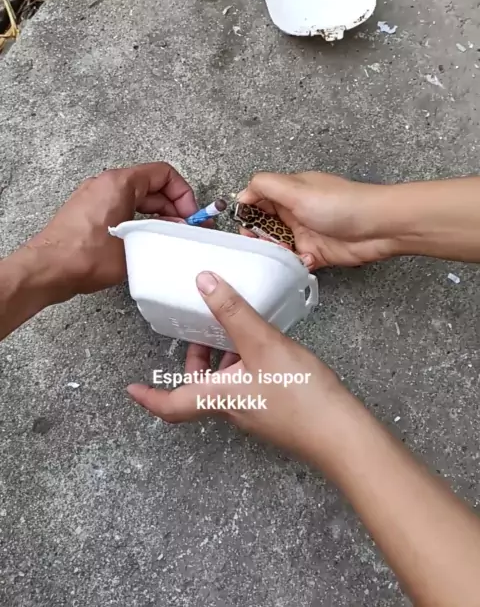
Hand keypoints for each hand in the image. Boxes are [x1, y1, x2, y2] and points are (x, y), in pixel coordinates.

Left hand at [26, 163, 196, 298]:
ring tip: (169, 237)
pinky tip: (147, 241)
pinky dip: (139, 220)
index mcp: (120, 183)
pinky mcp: (88, 213)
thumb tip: (179, 231)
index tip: (191, 214)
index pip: (164, 174)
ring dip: (157, 215)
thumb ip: (162, 235)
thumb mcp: (136, 246)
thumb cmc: (82, 256)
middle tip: (186, 229)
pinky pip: (122, 208)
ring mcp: (95, 197)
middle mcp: (106, 184)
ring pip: (137, 199)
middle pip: (152, 186)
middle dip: (173, 207)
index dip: (184, 194)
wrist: (46, 270)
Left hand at [128, 273, 342, 464]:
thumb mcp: (262, 343)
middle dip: (192, 362)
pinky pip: (247, 385)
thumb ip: (233, 312)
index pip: (172, 404)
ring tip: (233, 329)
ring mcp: (255, 411)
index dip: (148, 397)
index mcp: (218, 398)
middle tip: (195, 333)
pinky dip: (243, 363)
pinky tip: (265, 344)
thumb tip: (203, 282)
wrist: (342, 433)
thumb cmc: (299, 392)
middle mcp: (232, 408)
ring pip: (223, 385)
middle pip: (198, 390)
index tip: (130, 388)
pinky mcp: (275, 409)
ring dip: (220, 360)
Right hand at [237, 172, 398, 267]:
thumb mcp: (297, 188)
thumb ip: (265, 186)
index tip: (242, 225)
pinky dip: (294, 264)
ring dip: (275, 252)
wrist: (378, 227)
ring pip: (277, 247)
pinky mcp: (317, 253)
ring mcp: (306, 233)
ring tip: (282, 253)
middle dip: (257, 237)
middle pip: (264, 226)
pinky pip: (295, 262)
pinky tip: (303, 260)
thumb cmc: (341, 204)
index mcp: (289, 192)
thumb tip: (242, 192)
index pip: (258, 200)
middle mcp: (295, 211)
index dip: (247, 212)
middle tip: (258, 244)